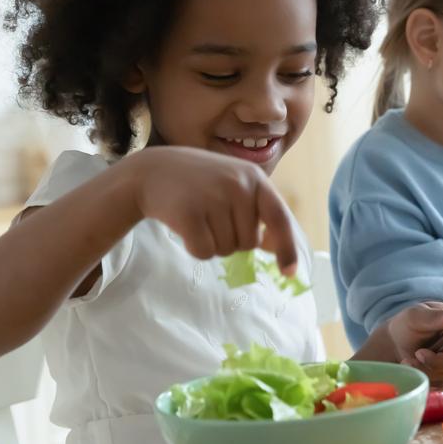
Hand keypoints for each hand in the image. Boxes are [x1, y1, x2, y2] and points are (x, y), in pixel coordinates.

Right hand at [129, 146, 298, 274]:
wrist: (153, 171)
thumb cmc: (200, 182)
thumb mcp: (233, 184)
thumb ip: (256, 210)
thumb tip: (274, 245)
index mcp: (255, 178)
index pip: (279, 218)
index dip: (287, 248)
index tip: (289, 272)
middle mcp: (238, 185)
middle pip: (249, 243)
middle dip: (233, 239)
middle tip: (213, 216)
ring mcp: (213, 198)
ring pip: (227, 250)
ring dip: (213, 243)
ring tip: (199, 217)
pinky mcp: (189, 214)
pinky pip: (204, 253)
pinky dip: (195, 248)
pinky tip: (186, 227)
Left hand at [385, 302, 442, 386]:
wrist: (395, 341)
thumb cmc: (408, 323)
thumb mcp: (418, 315)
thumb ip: (438, 316)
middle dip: (439, 361)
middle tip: (419, 353)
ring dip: (428, 368)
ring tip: (409, 359)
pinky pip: (439, 381)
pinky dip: (424, 375)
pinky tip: (410, 365)